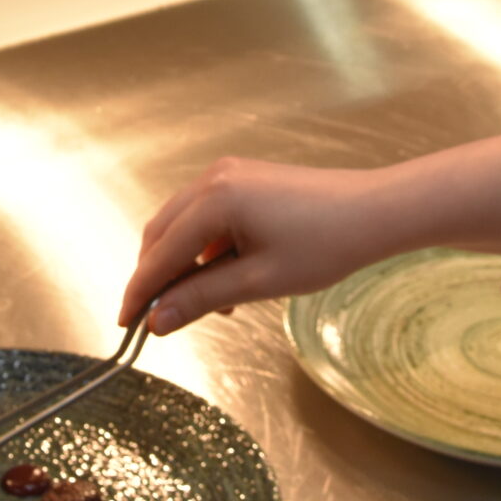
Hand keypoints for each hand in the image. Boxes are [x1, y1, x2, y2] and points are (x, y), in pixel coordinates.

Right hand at [121, 158, 401, 331]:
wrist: (374, 212)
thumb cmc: (325, 245)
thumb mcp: (258, 281)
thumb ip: (201, 298)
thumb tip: (156, 322)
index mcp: (214, 200)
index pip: (159, 254)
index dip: (140, 293)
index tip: (126, 326)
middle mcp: (213, 178)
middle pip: (161, 234)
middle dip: (157, 278)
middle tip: (158, 320)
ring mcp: (228, 174)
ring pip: (182, 225)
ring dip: (183, 265)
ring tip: (210, 304)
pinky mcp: (243, 179)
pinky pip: (206, 216)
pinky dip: (204, 249)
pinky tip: (227, 279)